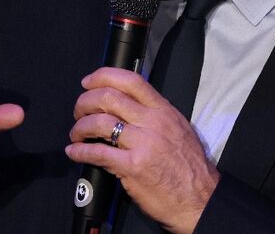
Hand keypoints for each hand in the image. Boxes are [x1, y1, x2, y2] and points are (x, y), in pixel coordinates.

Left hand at [66, 67, 219, 233]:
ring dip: (80, 127)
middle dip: (85, 102)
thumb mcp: (178, 129)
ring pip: (99, 122)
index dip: (104, 76)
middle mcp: (152, 122)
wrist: (199, 198)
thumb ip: (154, 114)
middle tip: (79, 112)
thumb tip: (128, 105)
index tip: (89, 82)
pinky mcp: (132, 167)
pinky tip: (74, 152)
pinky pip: (98, 153)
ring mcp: (142, 143)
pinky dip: (80, 152)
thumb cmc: (189, 167)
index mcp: (163, 111)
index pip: (131, 81)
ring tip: (77, 135)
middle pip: (109, 97)